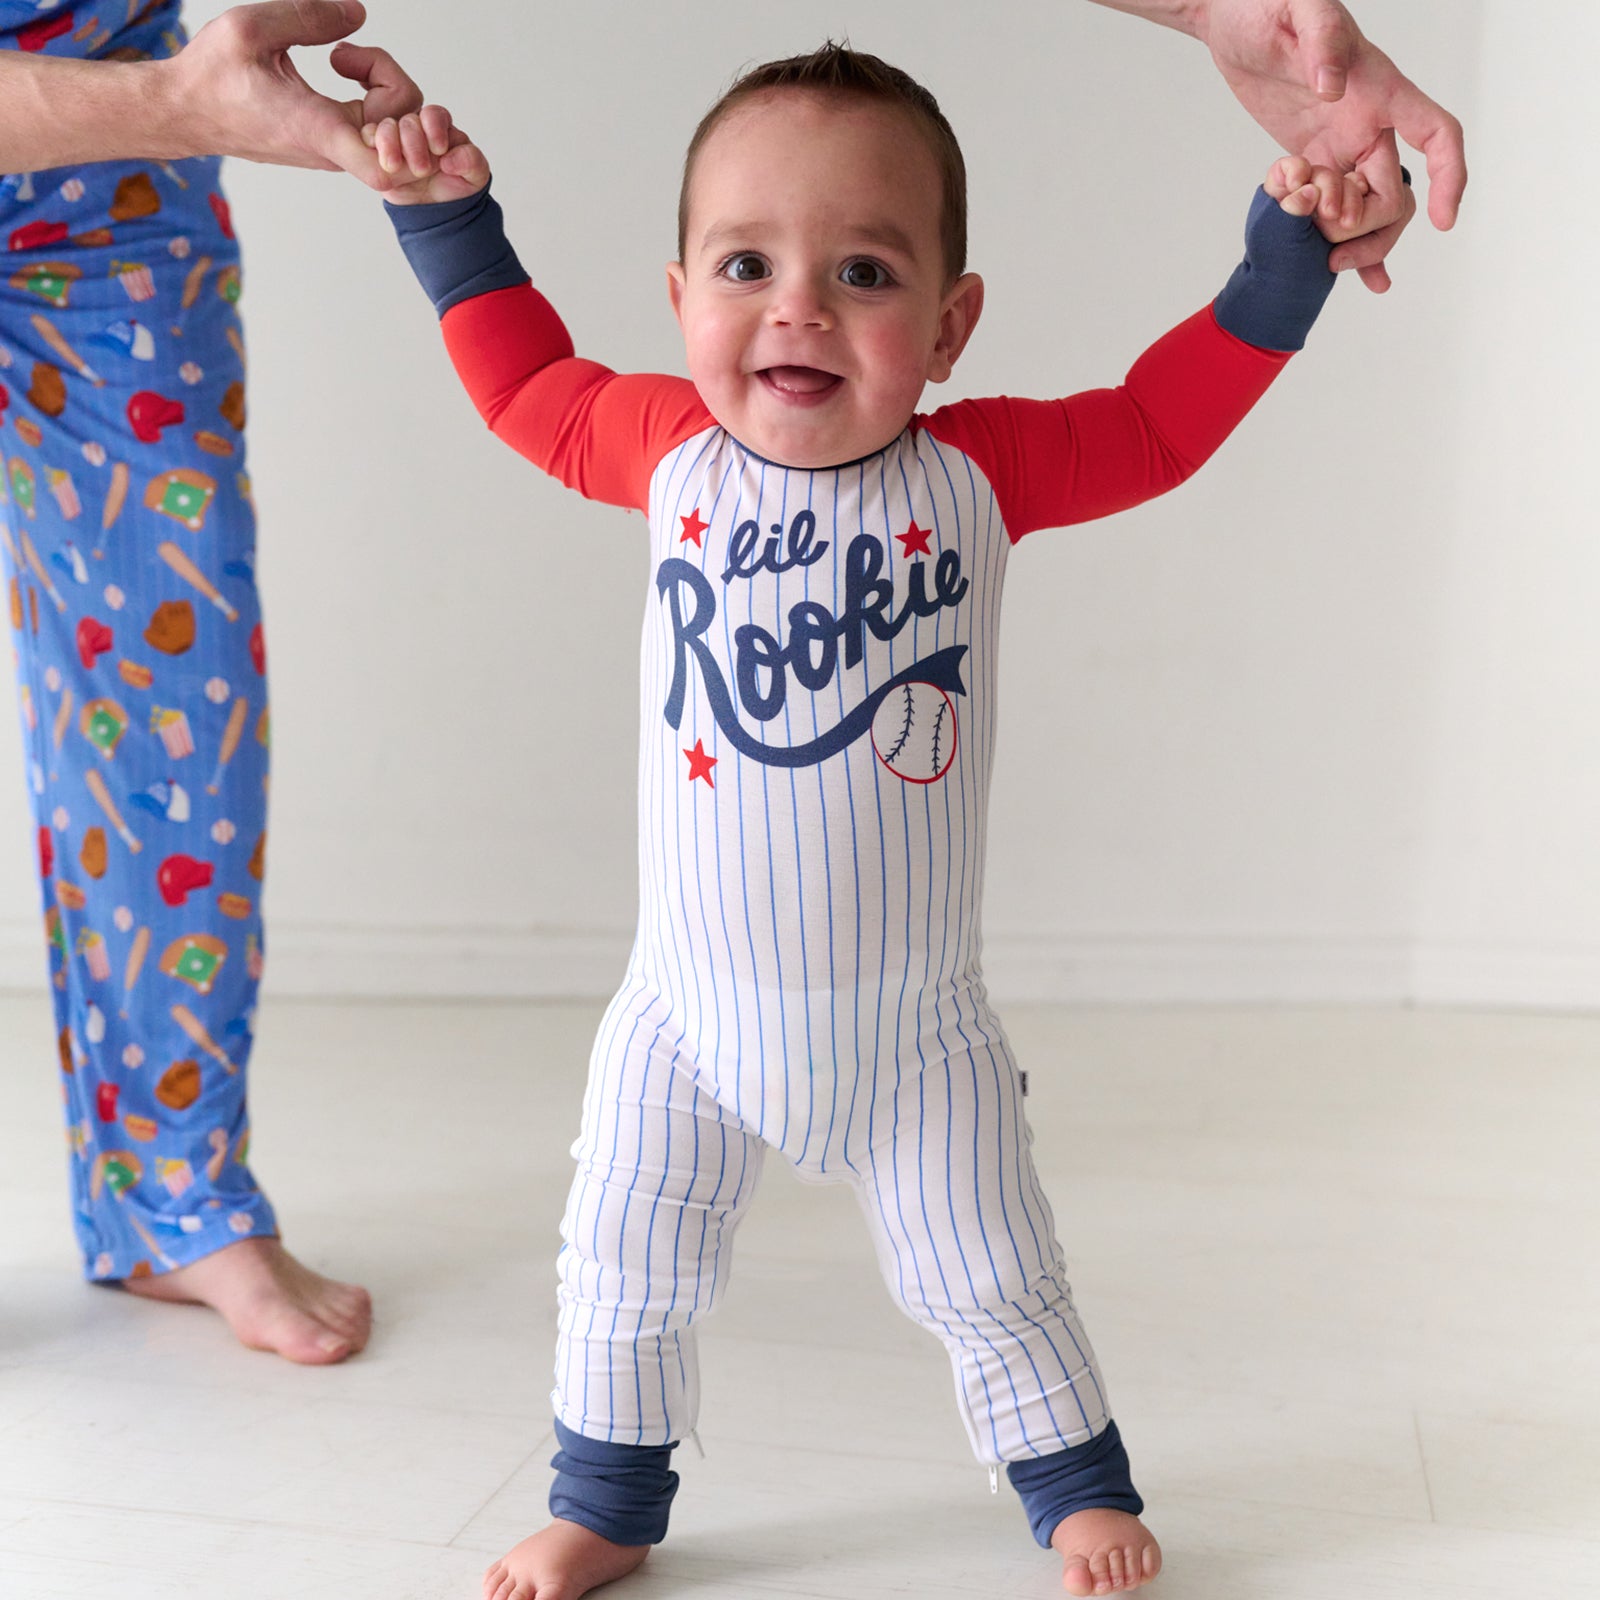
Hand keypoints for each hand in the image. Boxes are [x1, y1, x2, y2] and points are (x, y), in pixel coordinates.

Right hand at [166, 1, 423, 189]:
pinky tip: (346, 64)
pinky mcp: (334, 145)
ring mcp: (337, 151)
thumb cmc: (211, 75)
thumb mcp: (251, 28)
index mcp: (318, 130)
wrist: (186, 111)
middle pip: (407, 135)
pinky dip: (377, 97)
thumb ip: (308, 16)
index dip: (406, 143)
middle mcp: (335, 149)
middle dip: (396, 84)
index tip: (377, 96)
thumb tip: (358, 14)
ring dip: (387, 88)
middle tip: (344, 53)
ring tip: (343, 56)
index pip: (385, 167)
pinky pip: (378, 132)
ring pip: (396, 135)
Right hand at [365, 108, 490, 204]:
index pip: (434, 115)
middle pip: (409, 121)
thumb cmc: (457, 184)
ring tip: (394, 165)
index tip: (439, 149)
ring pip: (386, 128)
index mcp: (439, 127)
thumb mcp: (475, 175)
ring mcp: (395, 139)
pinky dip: (371, 146)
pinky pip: (368, 140)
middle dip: (413, 141)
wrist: (438, 209)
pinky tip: (380, 161)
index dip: (435, 128)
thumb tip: (452, 158)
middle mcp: (416, 128)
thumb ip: (472, 162)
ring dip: (388, 143)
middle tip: (421, 169)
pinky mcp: (378, 152)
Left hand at [1197, 0, 1464, 290]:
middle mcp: (1368, 121)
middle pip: (1395, 193)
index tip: (1444, 219)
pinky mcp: (1311, 159)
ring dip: (1351, 241)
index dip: (1448, 176)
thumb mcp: (1299, 9)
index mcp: (1379, 88)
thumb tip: (1333, 89)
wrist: (1231, 21)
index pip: (1436, 134)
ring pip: (1367, 209)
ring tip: (1323, 264)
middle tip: (1327, 244)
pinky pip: (1334, 207)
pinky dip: (1340, 240)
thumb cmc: (1268, 3)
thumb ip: (1322, 43)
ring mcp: (1340, 144)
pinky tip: (1343, 275)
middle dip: (1370, 228)